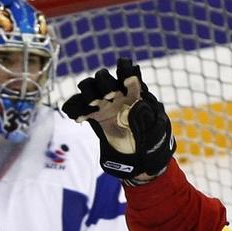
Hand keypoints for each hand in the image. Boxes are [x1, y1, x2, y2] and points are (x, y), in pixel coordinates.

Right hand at [62, 59, 174, 181]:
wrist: (140, 160)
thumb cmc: (152, 142)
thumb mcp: (155, 129)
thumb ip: (145, 116)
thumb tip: (134, 105)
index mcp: (134, 94)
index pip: (128, 73)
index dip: (125, 70)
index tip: (126, 78)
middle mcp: (117, 97)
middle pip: (103, 78)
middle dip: (105, 83)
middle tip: (109, 97)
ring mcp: (104, 107)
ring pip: (89, 90)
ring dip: (88, 93)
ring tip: (92, 104)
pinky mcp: (95, 119)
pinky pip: (81, 110)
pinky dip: (75, 110)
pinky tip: (79, 118)